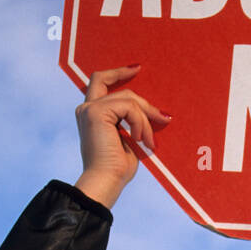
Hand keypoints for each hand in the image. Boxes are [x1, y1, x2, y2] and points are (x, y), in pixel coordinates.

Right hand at [74, 66, 169, 207]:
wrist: (106, 181)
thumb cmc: (118, 168)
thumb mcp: (129, 139)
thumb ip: (133, 122)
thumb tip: (159, 114)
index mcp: (91, 114)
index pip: (100, 81)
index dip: (118, 73)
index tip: (137, 68)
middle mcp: (86, 109)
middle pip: (118, 87)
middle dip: (143, 102)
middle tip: (164, 118)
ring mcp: (90, 109)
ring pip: (129, 99)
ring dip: (145, 120)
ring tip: (149, 141)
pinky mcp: (96, 112)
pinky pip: (129, 107)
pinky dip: (140, 123)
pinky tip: (139, 140)